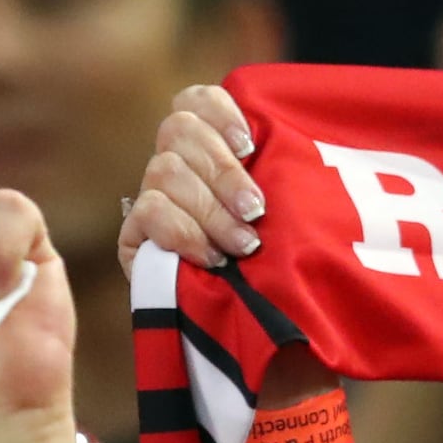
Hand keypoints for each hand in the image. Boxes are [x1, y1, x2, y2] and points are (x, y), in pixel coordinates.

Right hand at [117, 88, 339, 405]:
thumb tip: (306, 120)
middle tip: (258, 210)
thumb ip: (286, 166)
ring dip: (210, 208)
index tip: (253, 145)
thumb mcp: (297, 212)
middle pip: (177, 129)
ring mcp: (153, 204)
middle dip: (222, 169)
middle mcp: (177, 169)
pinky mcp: (136, 243)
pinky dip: (184, 233)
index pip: (194, 101)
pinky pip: (148, 215)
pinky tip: (213, 259)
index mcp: (212, 148)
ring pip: (163, 171)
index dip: (219, 112)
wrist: (270, 342)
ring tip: (244, 245)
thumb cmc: (292, 270)